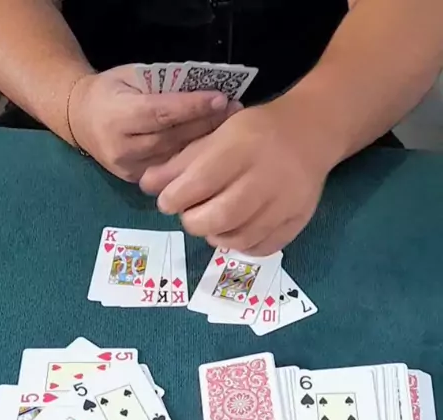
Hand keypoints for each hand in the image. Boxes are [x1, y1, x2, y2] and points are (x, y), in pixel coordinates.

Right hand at [69, 65, 236, 181]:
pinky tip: (211, 149)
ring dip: (203, 143)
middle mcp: (123, 147)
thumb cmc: (109, 92)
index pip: (162, 113)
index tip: (221, 99)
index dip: (193, 107)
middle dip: (205, 124)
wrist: (81, 120)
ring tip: (229, 129)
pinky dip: (191, 159)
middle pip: (172, 137)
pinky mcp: (135, 180)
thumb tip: (201, 88)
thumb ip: (160, 85)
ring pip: (174, 157)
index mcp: (118, 116)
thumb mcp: (129, 76)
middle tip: (234, 111)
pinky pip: (170, 169)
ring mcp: (130, 169)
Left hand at [141, 90, 335, 253]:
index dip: (174, 198)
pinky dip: (242, 246)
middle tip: (190, 215)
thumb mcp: (217, 136)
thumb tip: (147, 185)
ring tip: (211, 224)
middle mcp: (266, 176)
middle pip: (219, 216)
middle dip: (193, 222)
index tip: (167, 200)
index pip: (198, 183)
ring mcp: (285, 202)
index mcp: (241, 148)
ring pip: (239, 237)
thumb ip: (182, 162)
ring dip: (215, 236)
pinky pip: (262, 248)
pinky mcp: (297, 220)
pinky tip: (234, 232)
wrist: (310, 132)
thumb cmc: (255, 132)